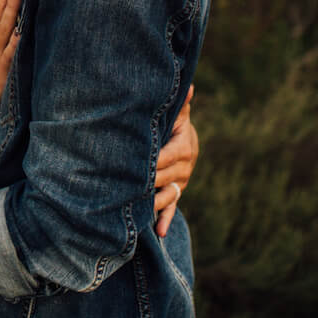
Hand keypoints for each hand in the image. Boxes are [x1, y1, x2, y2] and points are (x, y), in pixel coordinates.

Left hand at [152, 84, 197, 236]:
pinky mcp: (175, 194)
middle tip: (129, 188)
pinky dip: (165, 219)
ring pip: (169, 194)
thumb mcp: (177, 113)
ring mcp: (180, 183)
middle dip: (149, 182)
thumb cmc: (174, 123)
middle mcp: (185, 167)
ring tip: (142, 209)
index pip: (169, 155)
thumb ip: (180, 104)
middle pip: (166, 176)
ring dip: (156, 203)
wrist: (182, 141)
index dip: (155, 160)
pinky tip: (158, 231)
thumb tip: (189, 85)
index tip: (139, 165)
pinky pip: (171, 207)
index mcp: (184, 146)